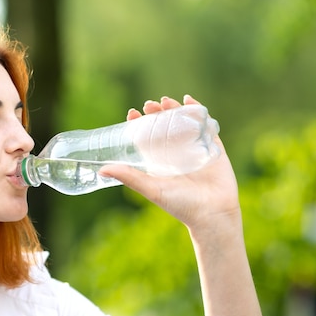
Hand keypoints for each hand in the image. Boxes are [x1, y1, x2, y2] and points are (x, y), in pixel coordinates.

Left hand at [99, 95, 240, 231]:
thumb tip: (101, 170)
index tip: (132, 113)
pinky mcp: (213, 147)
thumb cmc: (181, 206)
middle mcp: (176, 154)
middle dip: (156, 114)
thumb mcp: (152, 189)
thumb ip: (130, 178)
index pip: (146, 138)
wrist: (213, 214)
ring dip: (174, 110)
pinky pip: (205, 125)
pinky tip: (188, 101)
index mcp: (160, 163)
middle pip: (164, 127)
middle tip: (149, 105)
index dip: (139, 124)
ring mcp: (195, 149)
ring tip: (165, 101)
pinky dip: (197, 111)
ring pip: (183, 123)